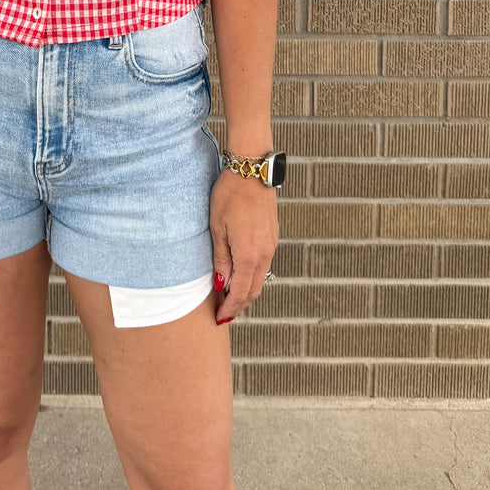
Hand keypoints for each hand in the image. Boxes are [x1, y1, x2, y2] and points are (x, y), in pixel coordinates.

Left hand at [210, 168, 278, 325]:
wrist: (253, 170)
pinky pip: (263, 264)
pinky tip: (240, 274)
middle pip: (253, 291)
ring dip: (245, 291)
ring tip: (229, 296)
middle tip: (223, 313)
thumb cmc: (229, 195)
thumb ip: (221, 259)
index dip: (229, 309)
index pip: (240, 293)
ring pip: (260, 278)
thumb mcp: (217, 228)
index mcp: (249, 255)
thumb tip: (221, 285)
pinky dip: (252, 276)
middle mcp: (264, 254)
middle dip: (238, 305)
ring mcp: (271, 245)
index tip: (218, 319)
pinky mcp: (272, 236)